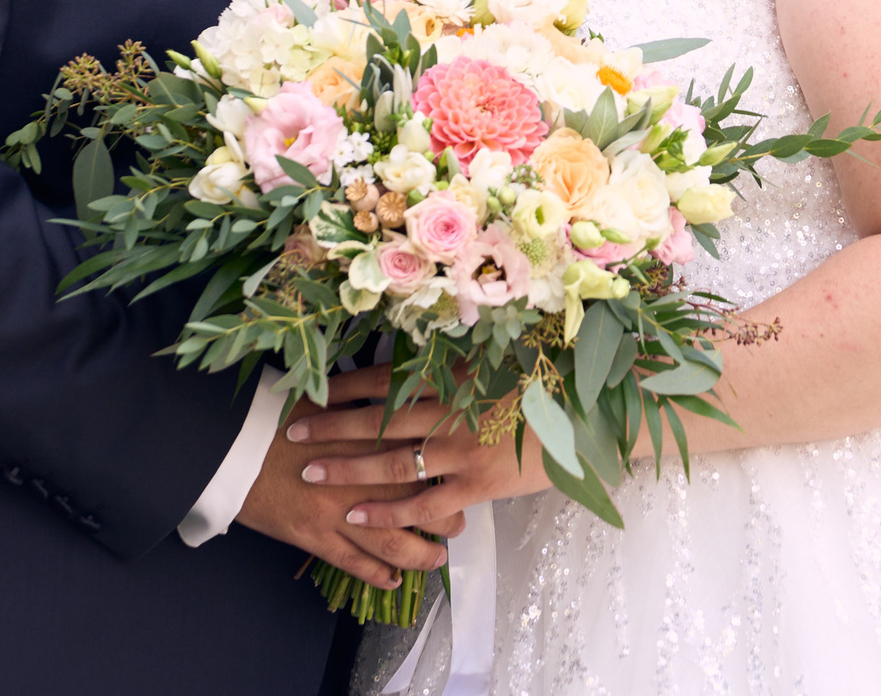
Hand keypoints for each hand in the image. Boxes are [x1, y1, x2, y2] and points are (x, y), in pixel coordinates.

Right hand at [234, 369, 462, 585]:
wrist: (234, 441)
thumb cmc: (283, 415)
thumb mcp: (335, 402)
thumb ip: (374, 413)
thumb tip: (406, 409)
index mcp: (374, 440)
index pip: (427, 462)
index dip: (450, 476)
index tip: (461, 481)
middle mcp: (363, 479)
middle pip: (420, 506)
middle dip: (445, 520)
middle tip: (458, 526)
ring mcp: (339, 512)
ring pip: (393, 544)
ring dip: (419, 556)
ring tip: (435, 559)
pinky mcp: (314, 535)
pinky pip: (354, 563)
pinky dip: (377, 575)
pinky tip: (393, 580)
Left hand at [285, 365, 552, 532]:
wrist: (588, 418)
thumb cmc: (545, 387)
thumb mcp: (499, 363)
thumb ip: (457, 368)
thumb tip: (416, 363)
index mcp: (453, 377)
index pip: (385, 380)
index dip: (345, 386)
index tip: (313, 388)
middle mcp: (451, 412)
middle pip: (377, 421)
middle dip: (330, 427)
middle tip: (292, 433)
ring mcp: (461, 451)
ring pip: (391, 463)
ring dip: (347, 470)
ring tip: (311, 474)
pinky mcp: (476, 485)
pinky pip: (422, 504)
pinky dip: (387, 512)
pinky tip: (357, 516)